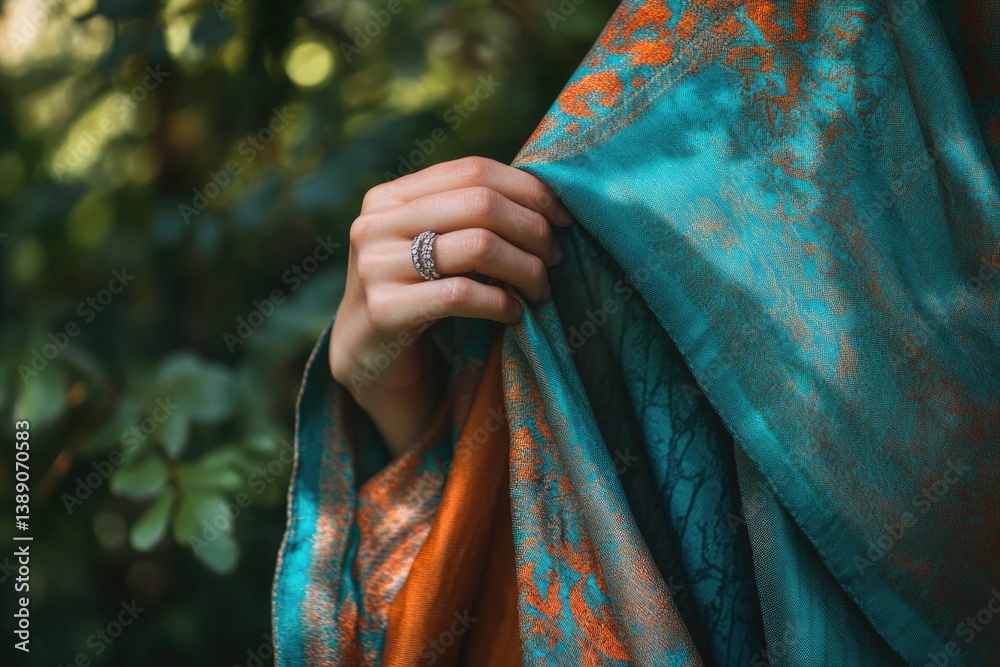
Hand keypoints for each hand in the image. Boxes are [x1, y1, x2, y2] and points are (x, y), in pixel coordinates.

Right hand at [329, 156, 573, 456]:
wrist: (368, 360)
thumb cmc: (417, 297)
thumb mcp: (434, 245)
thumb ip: (468, 216)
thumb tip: (548, 197)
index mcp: (389, 196)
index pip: (473, 171)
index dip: (528, 190)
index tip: (562, 217)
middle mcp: (376, 224)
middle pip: (480, 203)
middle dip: (532, 230)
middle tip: (554, 258)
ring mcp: (375, 266)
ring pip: (478, 246)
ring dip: (524, 268)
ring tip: (539, 288)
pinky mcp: (384, 310)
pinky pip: (462, 295)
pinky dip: (501, 303)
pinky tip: (514, 314)